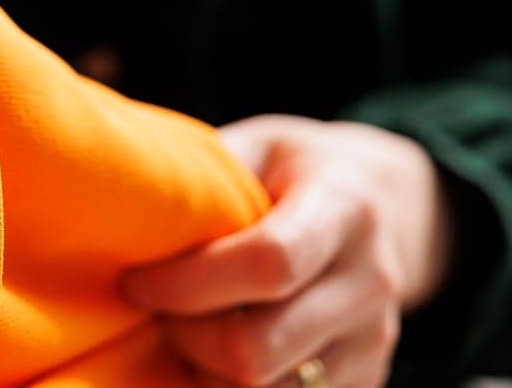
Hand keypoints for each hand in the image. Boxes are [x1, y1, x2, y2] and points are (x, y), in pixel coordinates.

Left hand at [119, 115, 454, 387]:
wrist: (389, 204)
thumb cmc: (293, 169)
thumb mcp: (256, 146)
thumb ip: (205, 175)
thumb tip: (122, 201)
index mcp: (344, 206)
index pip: (267, 262)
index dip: (187, 282)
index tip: (135, 280)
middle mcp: (371, 280)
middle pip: (260, 345)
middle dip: (185, 336)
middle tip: (152, 310)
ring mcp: (375, 339)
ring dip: (204, 370)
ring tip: (180, 329)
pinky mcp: (368, 378)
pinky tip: (209, 354)